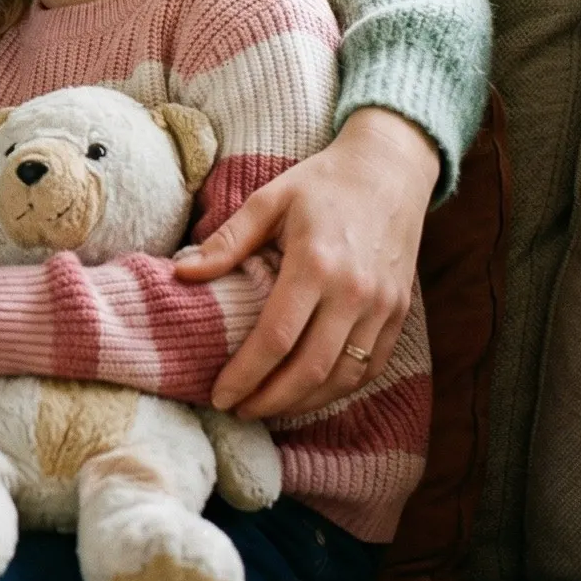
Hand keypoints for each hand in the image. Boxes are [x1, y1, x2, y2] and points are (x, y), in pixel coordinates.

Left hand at [173, 106, 436, 418]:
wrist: (389, 171)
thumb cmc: (321, 183)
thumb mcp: (268, 199)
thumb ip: (227, 241)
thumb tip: (181, 274)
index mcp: (316, 264)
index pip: (275, 339)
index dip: (245, 374)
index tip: (218, 394)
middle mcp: (354, 293)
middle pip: (310, 370)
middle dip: (270, 399)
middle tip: (237, 409)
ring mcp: (382, 307)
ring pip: (343, 377)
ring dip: (303, 401)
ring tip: (267, 406)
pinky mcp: (399, 314)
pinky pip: (370, 368)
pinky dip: (339, 388)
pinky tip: (308, 391)